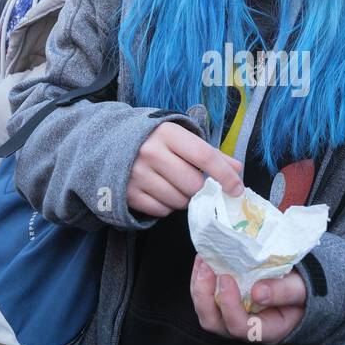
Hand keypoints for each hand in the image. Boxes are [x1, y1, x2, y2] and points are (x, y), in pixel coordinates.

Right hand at [127, 122, 242, 216]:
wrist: (107, 142)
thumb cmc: (153, 139)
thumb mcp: (179, 137)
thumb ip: (210, 153)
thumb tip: (237, 170)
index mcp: (168, 134)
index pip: (204, 156)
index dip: (225, 175)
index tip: (236, 189)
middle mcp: (151, 153)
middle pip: (193, 184)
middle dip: (202, 189)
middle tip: (196, 184)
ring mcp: (137, 174)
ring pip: (179, 200)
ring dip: (185, 199)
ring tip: (175, 186)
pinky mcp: (128, 193)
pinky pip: (161, 211)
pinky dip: (167, 206)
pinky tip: (161, 192)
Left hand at [190, 256, 305, 344]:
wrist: (300, 290)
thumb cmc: (302, 292)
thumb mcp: (301, 290)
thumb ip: (284, 292)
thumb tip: (258, 293)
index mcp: (266, 330)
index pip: (239, 327)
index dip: (229, 304)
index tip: (227, 277)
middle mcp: (244, 329)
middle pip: (213, 322)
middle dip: (204, 295)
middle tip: (206, 267)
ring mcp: (231, 318)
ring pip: (205, 311)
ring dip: (199, 286)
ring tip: (202, 259)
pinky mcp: (224, 305)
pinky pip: (205, 297)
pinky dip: (201, 279)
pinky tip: (204, 259)